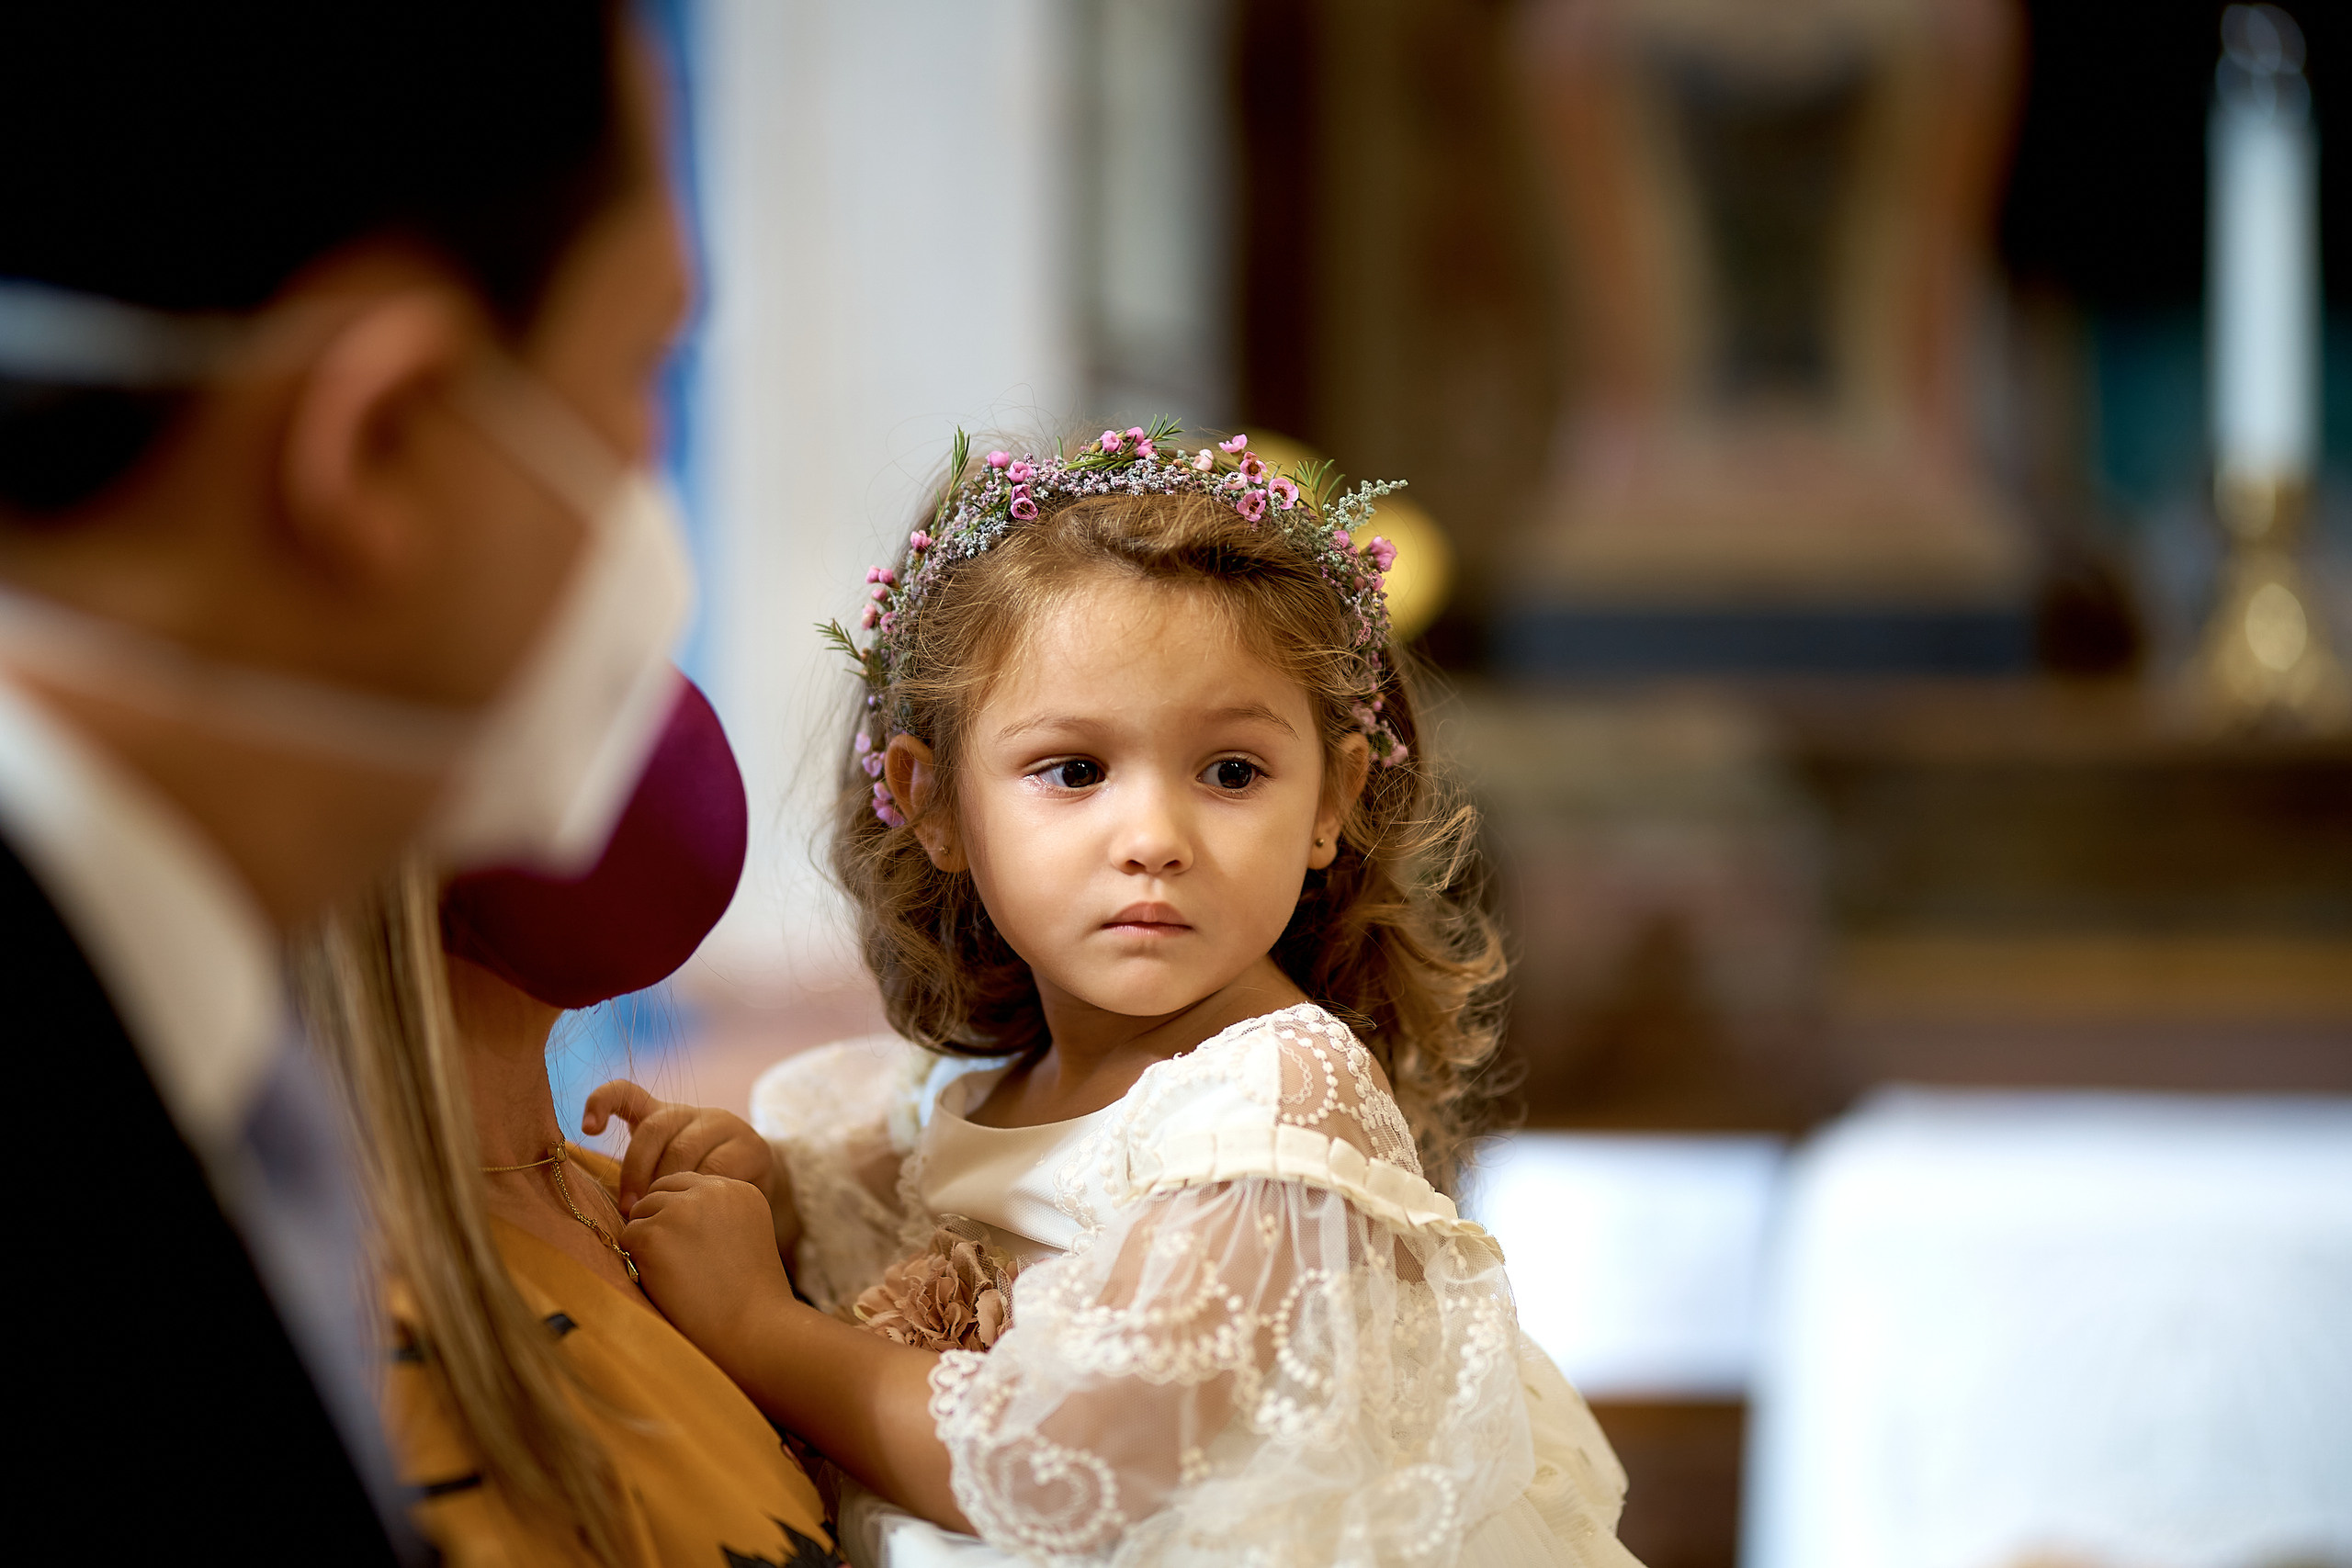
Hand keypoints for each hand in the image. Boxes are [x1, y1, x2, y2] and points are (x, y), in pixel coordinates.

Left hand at [582, 1080, 772, 1215]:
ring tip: (663, 1215)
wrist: (752, 1202)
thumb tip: (604, 1203)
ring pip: (685, 1148)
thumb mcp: (661, 1183)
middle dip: (636, 1170)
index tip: (589, 1129)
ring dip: (668, 1185)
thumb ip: (637, 1180)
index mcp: (662, 1117)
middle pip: (654, 1128)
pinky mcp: (751, 1146)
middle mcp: (693, 1114)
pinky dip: (700, 1191)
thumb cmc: (693, 1196)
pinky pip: (718, 1167)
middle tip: (631, 1208)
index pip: (626, 1093)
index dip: (601, 1102)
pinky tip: (698, 1210)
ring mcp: (725, 1126)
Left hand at [622, 1172, 795, 1360]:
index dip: (680, 1216)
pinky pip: (627, 1238)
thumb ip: (714, 1212)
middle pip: (660, 1192)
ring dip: (648, 1242)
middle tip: (677, 1262)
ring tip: (676, 1275)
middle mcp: (711, 1189)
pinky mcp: (654, 1234)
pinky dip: (637, 1262)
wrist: (752, 1327)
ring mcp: (680, 1210)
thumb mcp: (745, 1234)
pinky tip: (665, 1283)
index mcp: (738, 1188)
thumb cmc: (748, 1294)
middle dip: (660, 1223)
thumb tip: (665, 1206)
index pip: (688, 1184)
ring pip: (641, 1213)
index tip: (690, 1247)